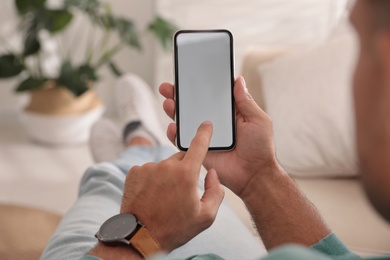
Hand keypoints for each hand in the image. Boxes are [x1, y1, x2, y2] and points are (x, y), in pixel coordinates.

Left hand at [120, 122, 224, 251]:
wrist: (140, 237)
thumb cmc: (174, 228)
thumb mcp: (205, 217)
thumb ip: (216, 191)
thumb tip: (212, 172)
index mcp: (186, 174)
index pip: (199, 145)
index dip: (204, 133)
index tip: (205, 124)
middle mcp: (166, 166)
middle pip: (182, 159)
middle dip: (185, 170)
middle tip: (182, 191)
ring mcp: (148, 168)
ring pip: (164, 165)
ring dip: (167, 175)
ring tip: (164, 197)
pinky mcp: (134, 172)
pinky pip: (149, 170)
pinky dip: (152, 179)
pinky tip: (151, 195)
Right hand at [159, 76, 277, 197]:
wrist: (254, 175)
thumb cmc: (260, 148)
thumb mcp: (258, 120)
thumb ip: (246, 101)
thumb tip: (238, 79)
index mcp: (227, 112)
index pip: (209, 95)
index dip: (197, 85)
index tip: (187, 75)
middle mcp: (213, 122)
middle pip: (192, 106)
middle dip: (178, 95)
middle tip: (168, 88)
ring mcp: (204, 136)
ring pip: (184, 120)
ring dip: (173, 110)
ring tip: (168, 102)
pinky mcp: (198, 149)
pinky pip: (182, 141)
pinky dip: (174, 133)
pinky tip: (173, 126)